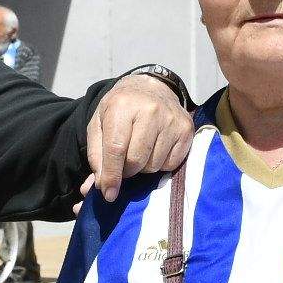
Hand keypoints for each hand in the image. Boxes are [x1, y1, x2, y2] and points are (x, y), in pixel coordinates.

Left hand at [85, 73, 192, 202]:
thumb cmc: (120, 109)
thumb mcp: (99, 124)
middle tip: (123, 164)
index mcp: (122, 106)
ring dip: (143, 167)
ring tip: (140, 152)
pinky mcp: (186, 128)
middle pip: (136, 161)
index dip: (112, 176)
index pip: (116, 149)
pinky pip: (171, 163)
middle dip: (127, 171)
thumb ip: (96, 155)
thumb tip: (102, 186)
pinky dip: (160, 163)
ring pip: (154, 164)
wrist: (150, 87)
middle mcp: (150, 110)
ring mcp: (171, 119)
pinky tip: (155, 149)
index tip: (109, 194)